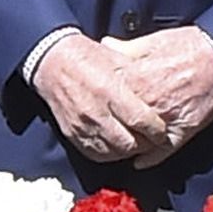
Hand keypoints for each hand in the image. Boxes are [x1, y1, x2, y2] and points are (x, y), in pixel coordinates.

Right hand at [29, 34, 169, 162]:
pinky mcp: (72, 132)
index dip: (157, 131)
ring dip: (128, 150)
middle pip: (130, 143)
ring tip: (135, 142)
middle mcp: (95, 111)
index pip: (142, 122)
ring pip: (114, 152)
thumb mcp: (118, 59)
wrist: (50, 61)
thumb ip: (139, 79)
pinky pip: (96, 154)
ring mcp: (81, 125)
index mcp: (109, 90)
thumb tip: (161, 95)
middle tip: (152, 140)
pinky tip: (116, 145)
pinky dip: (110, 153)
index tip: (162, 131)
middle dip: (145, 144)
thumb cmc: (87, 57)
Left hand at [104, 27, 212, 165]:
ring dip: (128, 142)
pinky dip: (150, 159)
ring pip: (138, 139)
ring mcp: (166, 120)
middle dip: (109, 124)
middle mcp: (149, 103)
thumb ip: (125, 48)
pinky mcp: (185, 131)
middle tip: (100, 127)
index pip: (107, 97)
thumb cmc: (189, 46)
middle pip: (120, 122)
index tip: (91, 100)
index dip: (99, 100)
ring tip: (116, 144)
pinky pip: (163, 151)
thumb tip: (106, 45)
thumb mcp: (151, 41)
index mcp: (136, 80)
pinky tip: (138, 162)